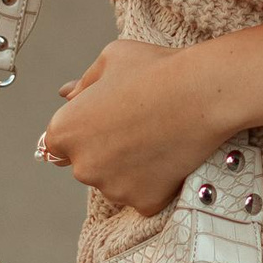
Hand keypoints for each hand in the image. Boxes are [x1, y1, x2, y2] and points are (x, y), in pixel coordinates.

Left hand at [38, 15, 262, 215]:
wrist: (203, 94)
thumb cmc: (156, 69)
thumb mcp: (111, 59)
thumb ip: (84, 82)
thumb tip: (66, 93)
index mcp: (64, 131)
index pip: (58, 142)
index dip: (84, 129)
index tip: (108, 119)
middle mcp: (82, 167)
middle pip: (87, 164)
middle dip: (105, 150)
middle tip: (138, 123)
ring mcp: (113, 189)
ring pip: (115, 182)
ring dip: (129, 167)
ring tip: (157, 136)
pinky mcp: (144, 204)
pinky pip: (143, 195)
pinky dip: (155, 181)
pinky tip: (170, 154)